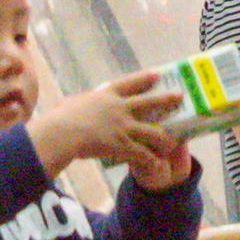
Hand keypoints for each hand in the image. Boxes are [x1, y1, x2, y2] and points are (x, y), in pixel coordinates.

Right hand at [30, 72, 187, 183]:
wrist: (62, 133)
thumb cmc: (60, 117)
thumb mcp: (72, 103)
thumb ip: (80, 103)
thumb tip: (75, 104)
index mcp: (106, 95)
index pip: (129, 83)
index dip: (145, 78)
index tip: (157, 75)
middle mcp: (119, 108)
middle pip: (149, 102)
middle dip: (166, 100)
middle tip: (179, 97)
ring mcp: (123, 126)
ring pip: (153, 132)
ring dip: (164, 138)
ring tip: (172, 143)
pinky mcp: (122, 144)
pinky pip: (142, 155)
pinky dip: (151, 161)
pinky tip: (158, 165)